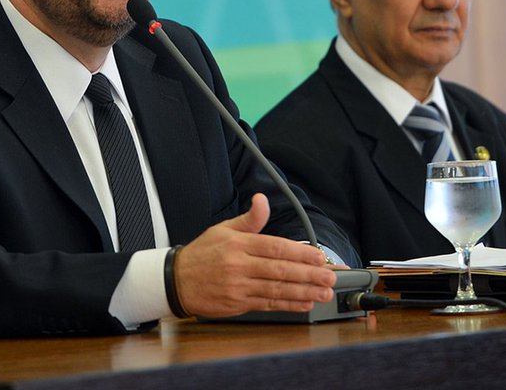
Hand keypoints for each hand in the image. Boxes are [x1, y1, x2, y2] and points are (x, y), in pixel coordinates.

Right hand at [173, 193, 336, 317]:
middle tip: (329, 277)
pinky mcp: (238, 304)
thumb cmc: (203, 253)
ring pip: (277, 290)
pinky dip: (288, 305)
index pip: (275, 247)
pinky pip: (268, 304)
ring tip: (323, 293)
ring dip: (303, 292)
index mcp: (238, 244)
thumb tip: (262, 200)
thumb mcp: (224, 229)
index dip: (300, 254)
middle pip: (280, 270)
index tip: (319, 257)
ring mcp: (238, 287)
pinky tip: (304, 304)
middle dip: (308, 275)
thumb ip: (249, 218)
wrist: (175, 281)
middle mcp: (239, 266)